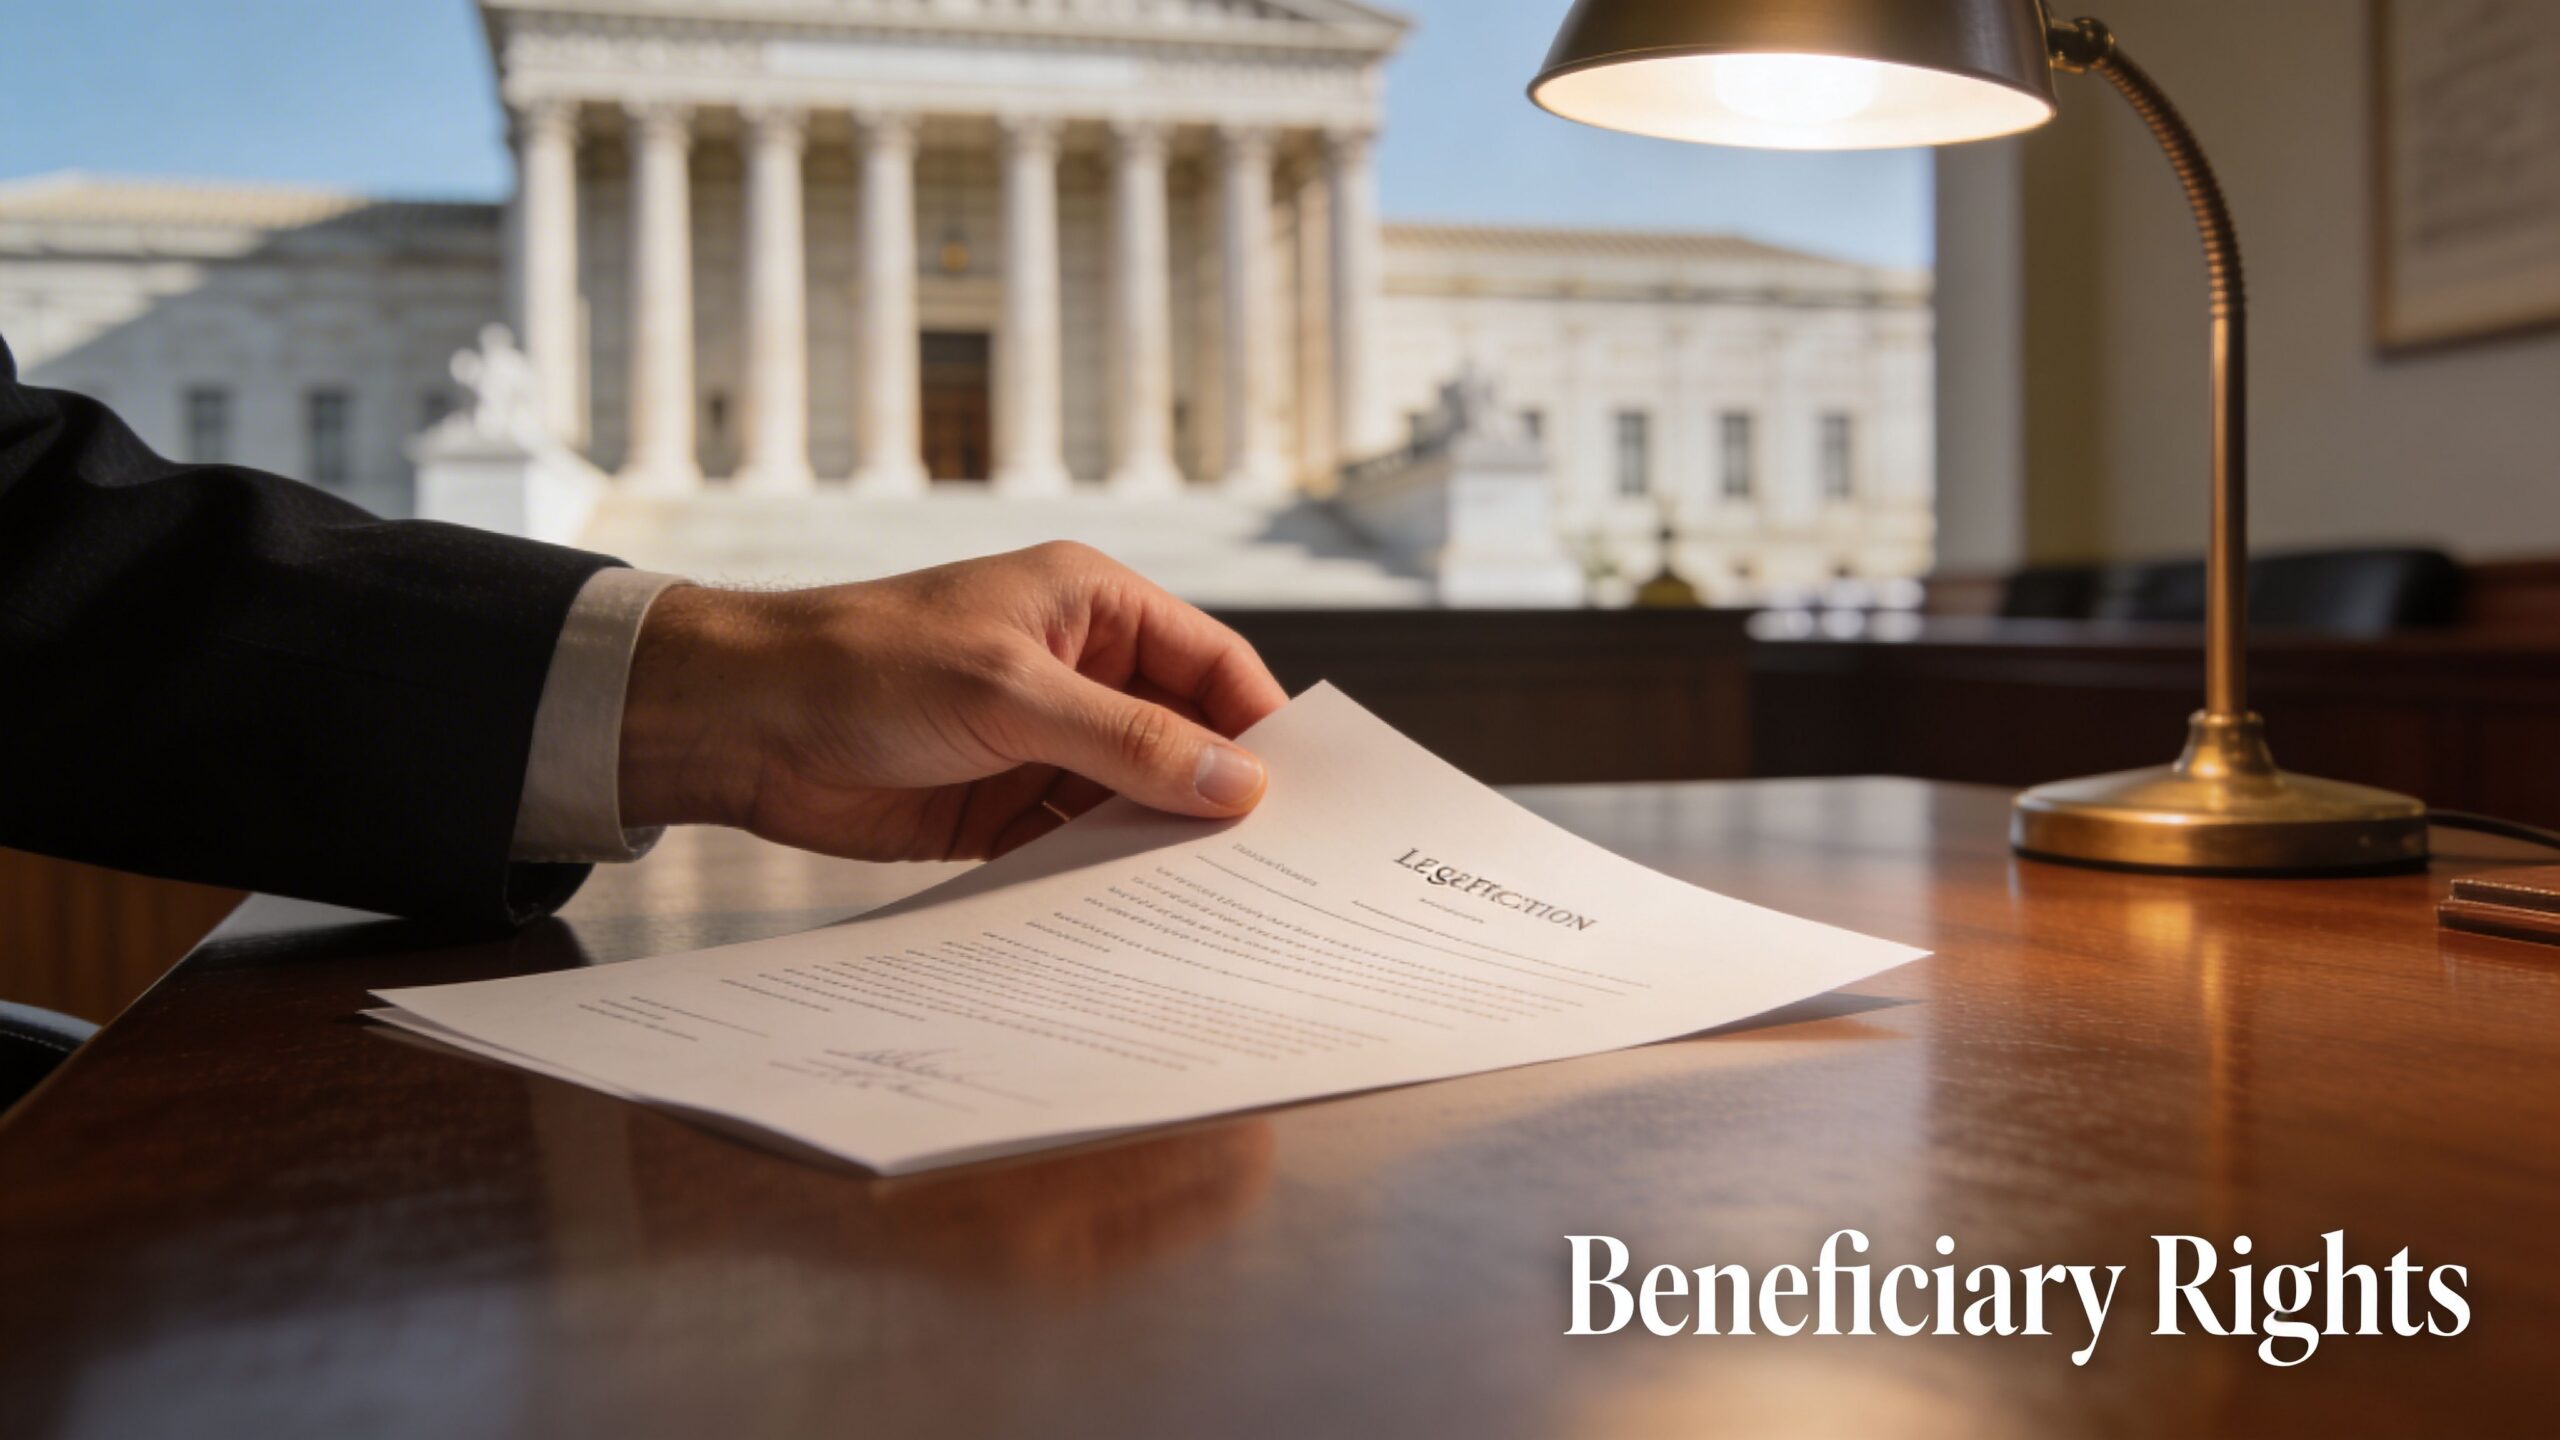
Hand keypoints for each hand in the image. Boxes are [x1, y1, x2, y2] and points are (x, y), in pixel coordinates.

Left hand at [615, 543, 1288, 862]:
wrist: (739, 724)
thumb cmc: (863, 663)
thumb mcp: (1010, 693)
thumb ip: (1129, 739)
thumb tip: (1238, 782)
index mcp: (1091, 607)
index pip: (1212, 664)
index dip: (1259, 727)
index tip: (1301, 797)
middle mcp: (1077, 672)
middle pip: (1183, 737)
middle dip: (1217, 795)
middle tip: (1275, 865)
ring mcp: (1041, 742)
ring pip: (1134, 799)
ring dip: (1162, 845)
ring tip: (1216, 905)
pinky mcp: (1002, 808)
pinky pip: (1077, 845)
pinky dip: (1103, 877)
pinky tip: (1135, 918)